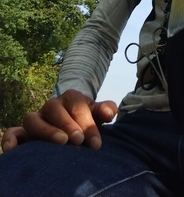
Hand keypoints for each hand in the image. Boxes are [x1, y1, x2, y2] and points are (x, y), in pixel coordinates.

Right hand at [1, 89, 117, 151]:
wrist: (73, 121)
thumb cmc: (86, 120)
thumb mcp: (97, 114)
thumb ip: (105, 110)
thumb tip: (109, 112)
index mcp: (70, 98)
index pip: (77, 106)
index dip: (87, 123)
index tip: (95, 143)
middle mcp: (51, 106)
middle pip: (54, 109)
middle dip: (67, 124)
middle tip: (78, 140)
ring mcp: (36, 118)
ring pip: (32, 119)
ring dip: (45, 130)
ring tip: (60, 142)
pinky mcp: (24, 132)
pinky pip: (13, 132)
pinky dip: (11, 138)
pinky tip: (14, 149)